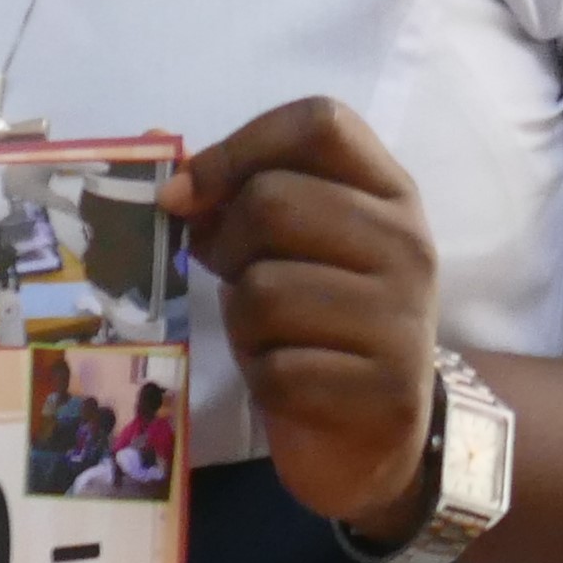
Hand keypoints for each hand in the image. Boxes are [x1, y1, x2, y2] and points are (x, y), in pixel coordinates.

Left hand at [168, 98, 444, 533]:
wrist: (372, 439)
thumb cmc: (316, 325)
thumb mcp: (281, 248)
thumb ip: (230, 192)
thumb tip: (155, 138)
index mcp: (388, 191)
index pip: (318, 124)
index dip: (238, 148)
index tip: (190, 193)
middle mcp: (408, 242)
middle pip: (274, 201)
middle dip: (227, 246)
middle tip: (237, 278)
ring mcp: (404, 316)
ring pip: (264, 289)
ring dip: (243, 323)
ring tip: (270, 337)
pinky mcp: (386, 388)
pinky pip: (278, 367)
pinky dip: (263, 379)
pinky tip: (290, 382)